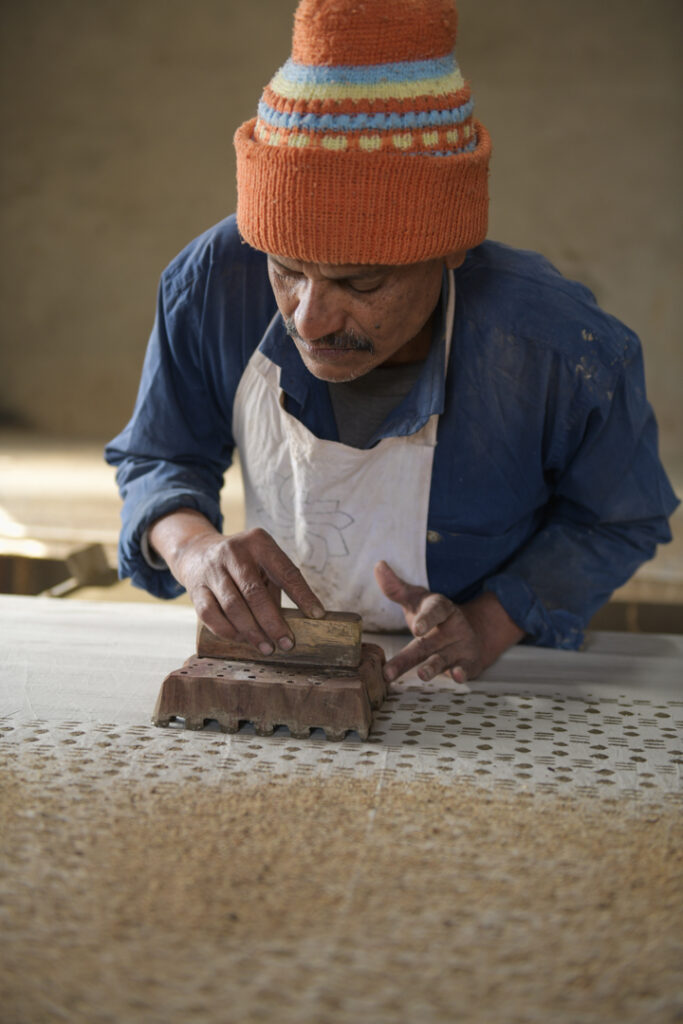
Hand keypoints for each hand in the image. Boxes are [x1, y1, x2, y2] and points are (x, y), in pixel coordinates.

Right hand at [149, 509, 324, 654]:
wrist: (197, 552)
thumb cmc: (242, 564)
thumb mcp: (263, 564)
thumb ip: (276, 587)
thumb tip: (292, 623)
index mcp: (259, 543)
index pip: (285, 571)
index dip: (303, 595)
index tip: (317, 615)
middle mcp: (234, 552)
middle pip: (255, 593)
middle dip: (273, 623)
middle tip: (287, 643)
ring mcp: (212, 570)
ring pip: (233, 607)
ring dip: (252, 632)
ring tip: (267, 647)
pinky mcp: (196, 588)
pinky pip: (211, 615)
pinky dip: (228, 631)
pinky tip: (241, 639)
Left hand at [375, 561, 523, 683]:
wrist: (472, 631)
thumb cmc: (435, 616)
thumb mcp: (418, 600)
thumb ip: (397, 588)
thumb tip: (379, 565)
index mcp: (440, 609)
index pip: (435, 612)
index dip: (427, 619)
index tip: (417, 627)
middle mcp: (451, 628)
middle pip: (427, 643)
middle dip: (408, 657)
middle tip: (391, 670)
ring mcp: (460, 646)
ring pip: (443, 659)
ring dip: (434, 667)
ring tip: (423, 675)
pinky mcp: (469, 663)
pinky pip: (466, 669)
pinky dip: (463, 674)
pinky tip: (458, 677)